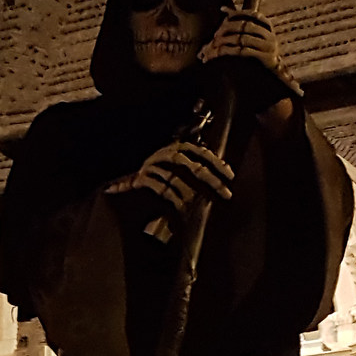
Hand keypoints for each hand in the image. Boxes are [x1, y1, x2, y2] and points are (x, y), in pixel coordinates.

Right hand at [107, 139, 233, 216]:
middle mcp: (164, 153)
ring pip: (177, 178)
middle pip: (192, 165)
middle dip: (211, 180)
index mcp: (176, 147)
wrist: (125, 186)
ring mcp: (152, 166)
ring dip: (192, 192)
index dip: (217, 163)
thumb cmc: (157, 179)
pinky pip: (161, 188)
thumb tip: (225, 169)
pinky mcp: (141, 179)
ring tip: (207, 204)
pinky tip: (183, 207)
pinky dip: (173, 198)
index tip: (230, 175)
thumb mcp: (179, 170)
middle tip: (226, 192)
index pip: (201, 152)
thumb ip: (197, 168)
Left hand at [201, 9, 293, 86]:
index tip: (223, 17)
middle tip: (215, 35)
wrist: (273, 76)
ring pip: (242, 39)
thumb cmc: (257, 53)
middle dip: (228, 29)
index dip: (237, 14)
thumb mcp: (252, 37)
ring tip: (213, 46)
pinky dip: (228, 51)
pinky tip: (219, 53)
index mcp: (267, 27)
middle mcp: (269, 35)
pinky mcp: (264, 59)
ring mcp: (268, 47)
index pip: (252, 14)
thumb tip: (222, 8)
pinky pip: (243, 51)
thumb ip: (238, 22)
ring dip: (225, 41)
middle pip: (245, 26)